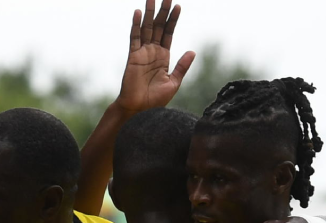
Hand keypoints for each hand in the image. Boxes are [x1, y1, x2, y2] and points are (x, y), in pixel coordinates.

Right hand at [115, 0, 194, 114]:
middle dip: (162, 11)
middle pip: (158, 26)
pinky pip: (134, 38)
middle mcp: (152, 51)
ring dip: (149, 13)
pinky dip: (136, 25)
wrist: (140, 110)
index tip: (178, 6)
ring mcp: (142, 52)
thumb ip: (182, 66)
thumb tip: (193, 51)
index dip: (173, 20)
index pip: (169, 33)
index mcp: (163, 57)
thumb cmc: (156, 100)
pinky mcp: (133, 56)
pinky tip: (138, 13)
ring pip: (146, 28)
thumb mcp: (174, 82)